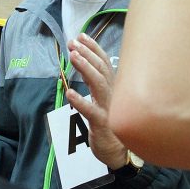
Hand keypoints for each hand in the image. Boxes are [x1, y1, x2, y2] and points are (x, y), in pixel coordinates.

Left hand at [66, 34, 127, 169]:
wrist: (119, 152)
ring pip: (98, 84)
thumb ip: (97, 82)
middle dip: (87, 53)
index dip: (93, 48)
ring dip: (85, 68)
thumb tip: (85, 62)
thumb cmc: (111, 123)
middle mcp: (113, 94)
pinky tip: (70, 92)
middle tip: (73, 43)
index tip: (81, 36)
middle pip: (102, 69)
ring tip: (72, 56)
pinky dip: (81, 101)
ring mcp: (109, 108)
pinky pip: (91, 111)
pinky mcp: (102, 124)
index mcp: (114, 87)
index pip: (105, 62)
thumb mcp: (104, 99)